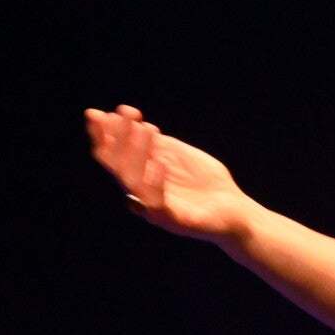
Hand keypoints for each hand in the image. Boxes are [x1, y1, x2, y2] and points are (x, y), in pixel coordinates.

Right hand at [84, 105, 255, 242]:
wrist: (236, 210)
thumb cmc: (206, 183)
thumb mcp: (179, 155)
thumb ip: (157, 142)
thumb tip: (133, 121)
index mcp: (140, 177)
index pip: (113, 156)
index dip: (104, 136)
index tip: (97, 113)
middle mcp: (141, 194)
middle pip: (118, 167)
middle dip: (117, 139)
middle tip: (122, 114)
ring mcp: (155, 209)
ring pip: (134, 183)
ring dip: (137, 154)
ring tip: (145, 129)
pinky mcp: (173, 221)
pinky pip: (157, 205)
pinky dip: (155, 184)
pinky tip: (158, 164)